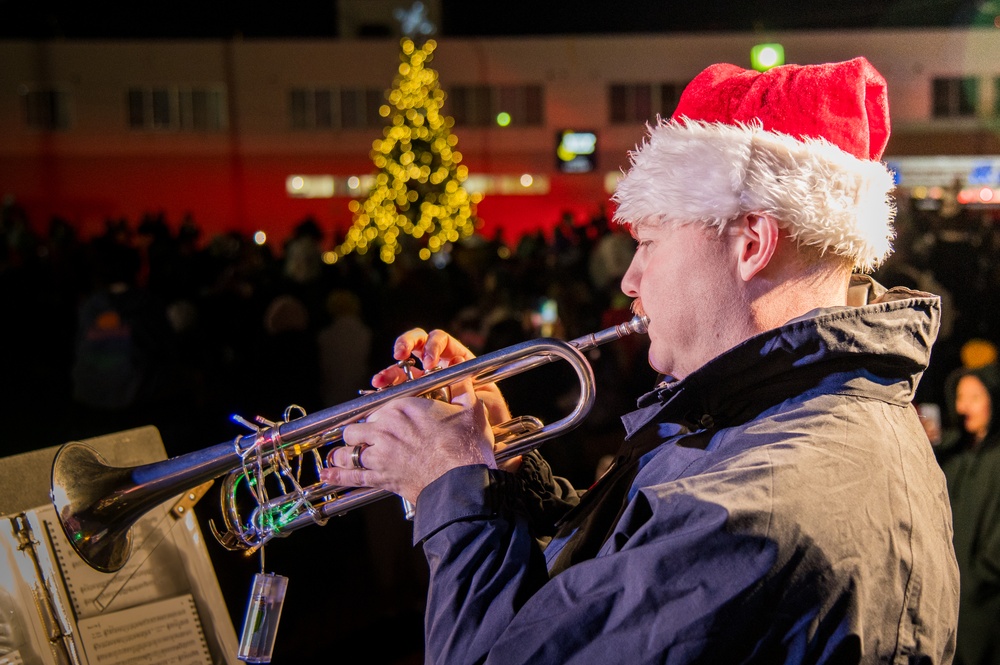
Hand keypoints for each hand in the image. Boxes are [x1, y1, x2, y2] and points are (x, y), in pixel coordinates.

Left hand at [320, 389, 494, 504]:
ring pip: (349, 450)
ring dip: (344, 454)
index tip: (379, 423)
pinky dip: (337, 476)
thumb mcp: (470, 410)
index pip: (378, 407)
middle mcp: (385, 427)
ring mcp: (379, 453)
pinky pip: (352, 476)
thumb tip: (463, 372)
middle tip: (362, 440)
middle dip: (358, 434)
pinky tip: (327, 476)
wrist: (461, 480)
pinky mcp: (380, 477)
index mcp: (403, 407)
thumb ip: (462, 389)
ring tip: (340, 456)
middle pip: (357, 427)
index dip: (377, 417)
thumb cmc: (467, 446)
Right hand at [371, 327, 511, 427]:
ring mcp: (423, 382)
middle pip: (417, 344)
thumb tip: (455, 360)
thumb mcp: (483, 399)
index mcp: (458, 361)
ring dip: (390, 370)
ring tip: (380, 380)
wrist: (482, 446)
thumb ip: (469, 381)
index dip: (433, 346)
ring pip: (402, 367)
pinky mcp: (411, 400)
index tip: (429, 363)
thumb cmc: (488, 421)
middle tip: (399, 354)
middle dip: (406, 344)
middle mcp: (438, 368)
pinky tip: (378, 397)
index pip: (442, 341)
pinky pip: (396, 391)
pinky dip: (386, 392)